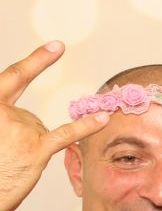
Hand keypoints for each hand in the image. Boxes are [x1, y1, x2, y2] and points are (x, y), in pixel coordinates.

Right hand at [0, 42, 109, 210]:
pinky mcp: (35, 149)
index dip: (36, 61)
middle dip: (34, 81)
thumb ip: (2, 119)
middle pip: (26, 113)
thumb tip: (24, 123)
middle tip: (54, 54)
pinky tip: (102, 119)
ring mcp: (19, 128)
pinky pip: (65, 134)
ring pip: (39, 129)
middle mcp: (1, 112)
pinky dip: (84, 127)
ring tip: (9, 164)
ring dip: (30, 147)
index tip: (56, 46)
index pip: (13, 78)